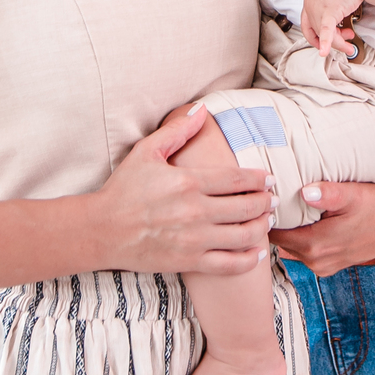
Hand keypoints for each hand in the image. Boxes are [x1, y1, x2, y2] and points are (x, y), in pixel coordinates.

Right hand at [95, 105, 273, 275]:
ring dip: (262, 228)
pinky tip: (257, 254)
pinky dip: (248, 260)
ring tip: (267, 222)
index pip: (237, 179)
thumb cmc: (123, 189)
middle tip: (273, 200)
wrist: (101, 230)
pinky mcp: (188, 262)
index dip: (259, 179)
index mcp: (188, 182)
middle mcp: (195, 211)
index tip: (270, 179)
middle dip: (266, 203)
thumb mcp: (146, 152)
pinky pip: (228, 264)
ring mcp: (193, 239)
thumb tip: (201, 110)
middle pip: (246, 207)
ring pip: (243, 236)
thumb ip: (177, 131)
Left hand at [270, 163, 374, 274]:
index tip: (263, 197)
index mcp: (316, 245)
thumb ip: (328, 194)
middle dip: (274, 222)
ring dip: (288, 230)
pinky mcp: (332, 264)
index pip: (273, 232)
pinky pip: (305, 251)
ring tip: (287, 206)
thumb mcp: (355, 194)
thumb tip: (305, 191)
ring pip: (291, 246)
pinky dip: (300, 237)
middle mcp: (316, 261)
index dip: (266, 214)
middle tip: (270, 198)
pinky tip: (305, 219)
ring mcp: (324, 266)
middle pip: (279, 241)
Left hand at [300, 0, 364, 57]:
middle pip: (317, 31)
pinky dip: (326, 42)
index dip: (317, 36)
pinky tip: (325, 52)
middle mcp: (310, 4)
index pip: (308, 24)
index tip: (328, 40)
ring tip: (349, 47)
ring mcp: (318, 8)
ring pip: (325, 34)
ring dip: (338, 43)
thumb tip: (339, 21)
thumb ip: (332, 6)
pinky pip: (327, 30)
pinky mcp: (330, 10)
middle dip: (333, 40)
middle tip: (346, 41)